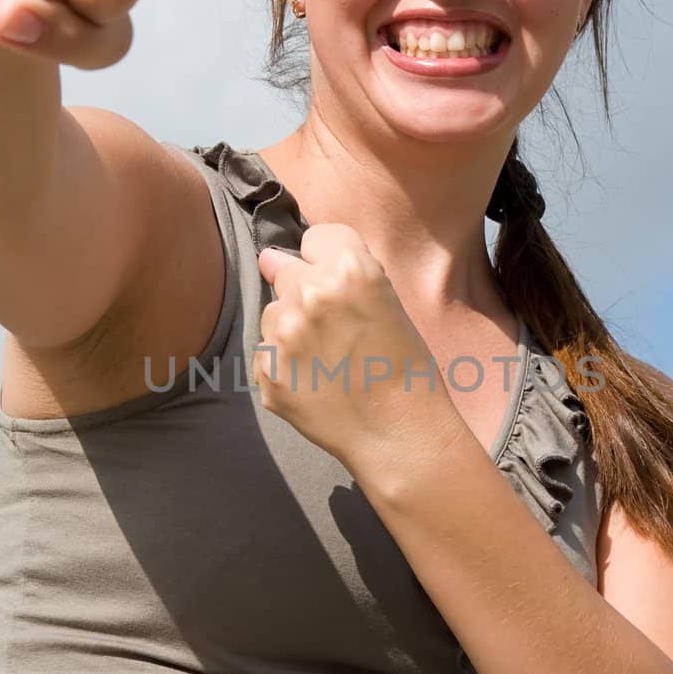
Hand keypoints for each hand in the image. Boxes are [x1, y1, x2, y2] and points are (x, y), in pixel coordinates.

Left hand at [255, 228, 462, 473]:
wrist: (399, 435)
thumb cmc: (405, 368)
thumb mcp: (388, 302)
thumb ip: (337, 272)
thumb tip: (268, 258)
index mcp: (349, 269)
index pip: (316, 238)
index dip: (330, 262)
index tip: (344, 288)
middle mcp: (310, 293)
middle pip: (286, 271)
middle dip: (305, 292)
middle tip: (336, 330)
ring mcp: (283, 334)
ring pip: (273, 313)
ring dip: (291, 328)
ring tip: (329, 360)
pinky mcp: (267, 371)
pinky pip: (267, 352)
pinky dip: (285, 364)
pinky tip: (317, 383)